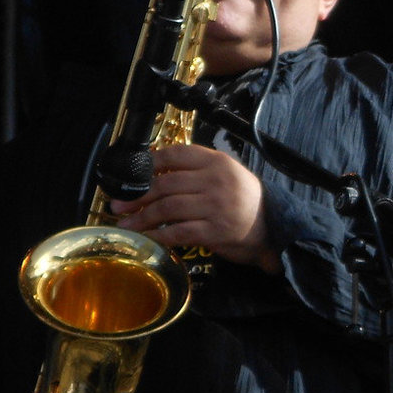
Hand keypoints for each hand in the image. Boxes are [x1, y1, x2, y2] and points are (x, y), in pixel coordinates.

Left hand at [109, 143, 279, 272]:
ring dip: (142, 217)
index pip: (176, 155)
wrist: (273, 229)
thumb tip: (155, 171)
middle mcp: (217, 181)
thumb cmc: (245, 202)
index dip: (148, 163)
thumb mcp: (227, 175)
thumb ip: (197, 170)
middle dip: (137, 195)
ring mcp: (216, 206)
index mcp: (218, 163)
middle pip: (166, 184)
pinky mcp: (216, 231)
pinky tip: (147, 237)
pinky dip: (159, 235)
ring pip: (168, 208)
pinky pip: (179, 232)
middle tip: (118, 203)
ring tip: (126, 222)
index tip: (131, 174)